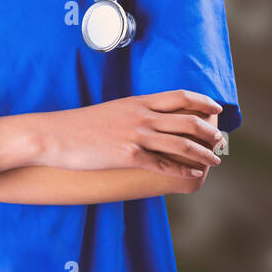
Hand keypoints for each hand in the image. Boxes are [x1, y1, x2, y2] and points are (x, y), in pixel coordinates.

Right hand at [38, 90, 224, 182]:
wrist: (52, 135)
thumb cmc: (77, 125)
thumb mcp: (110, 110)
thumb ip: (131, 113)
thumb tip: (146, 118)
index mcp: (136, 102)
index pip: (180, 97)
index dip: (204, 102)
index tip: (216, 110)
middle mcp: (140, 116)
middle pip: (189, 120)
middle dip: (211, 132)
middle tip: (220, 141)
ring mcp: (135, 136)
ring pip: (182, 144)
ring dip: (204, 154)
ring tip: (214, 161)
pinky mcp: (128, 156)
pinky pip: (164, 164)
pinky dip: (183, 170)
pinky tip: (192, 174)